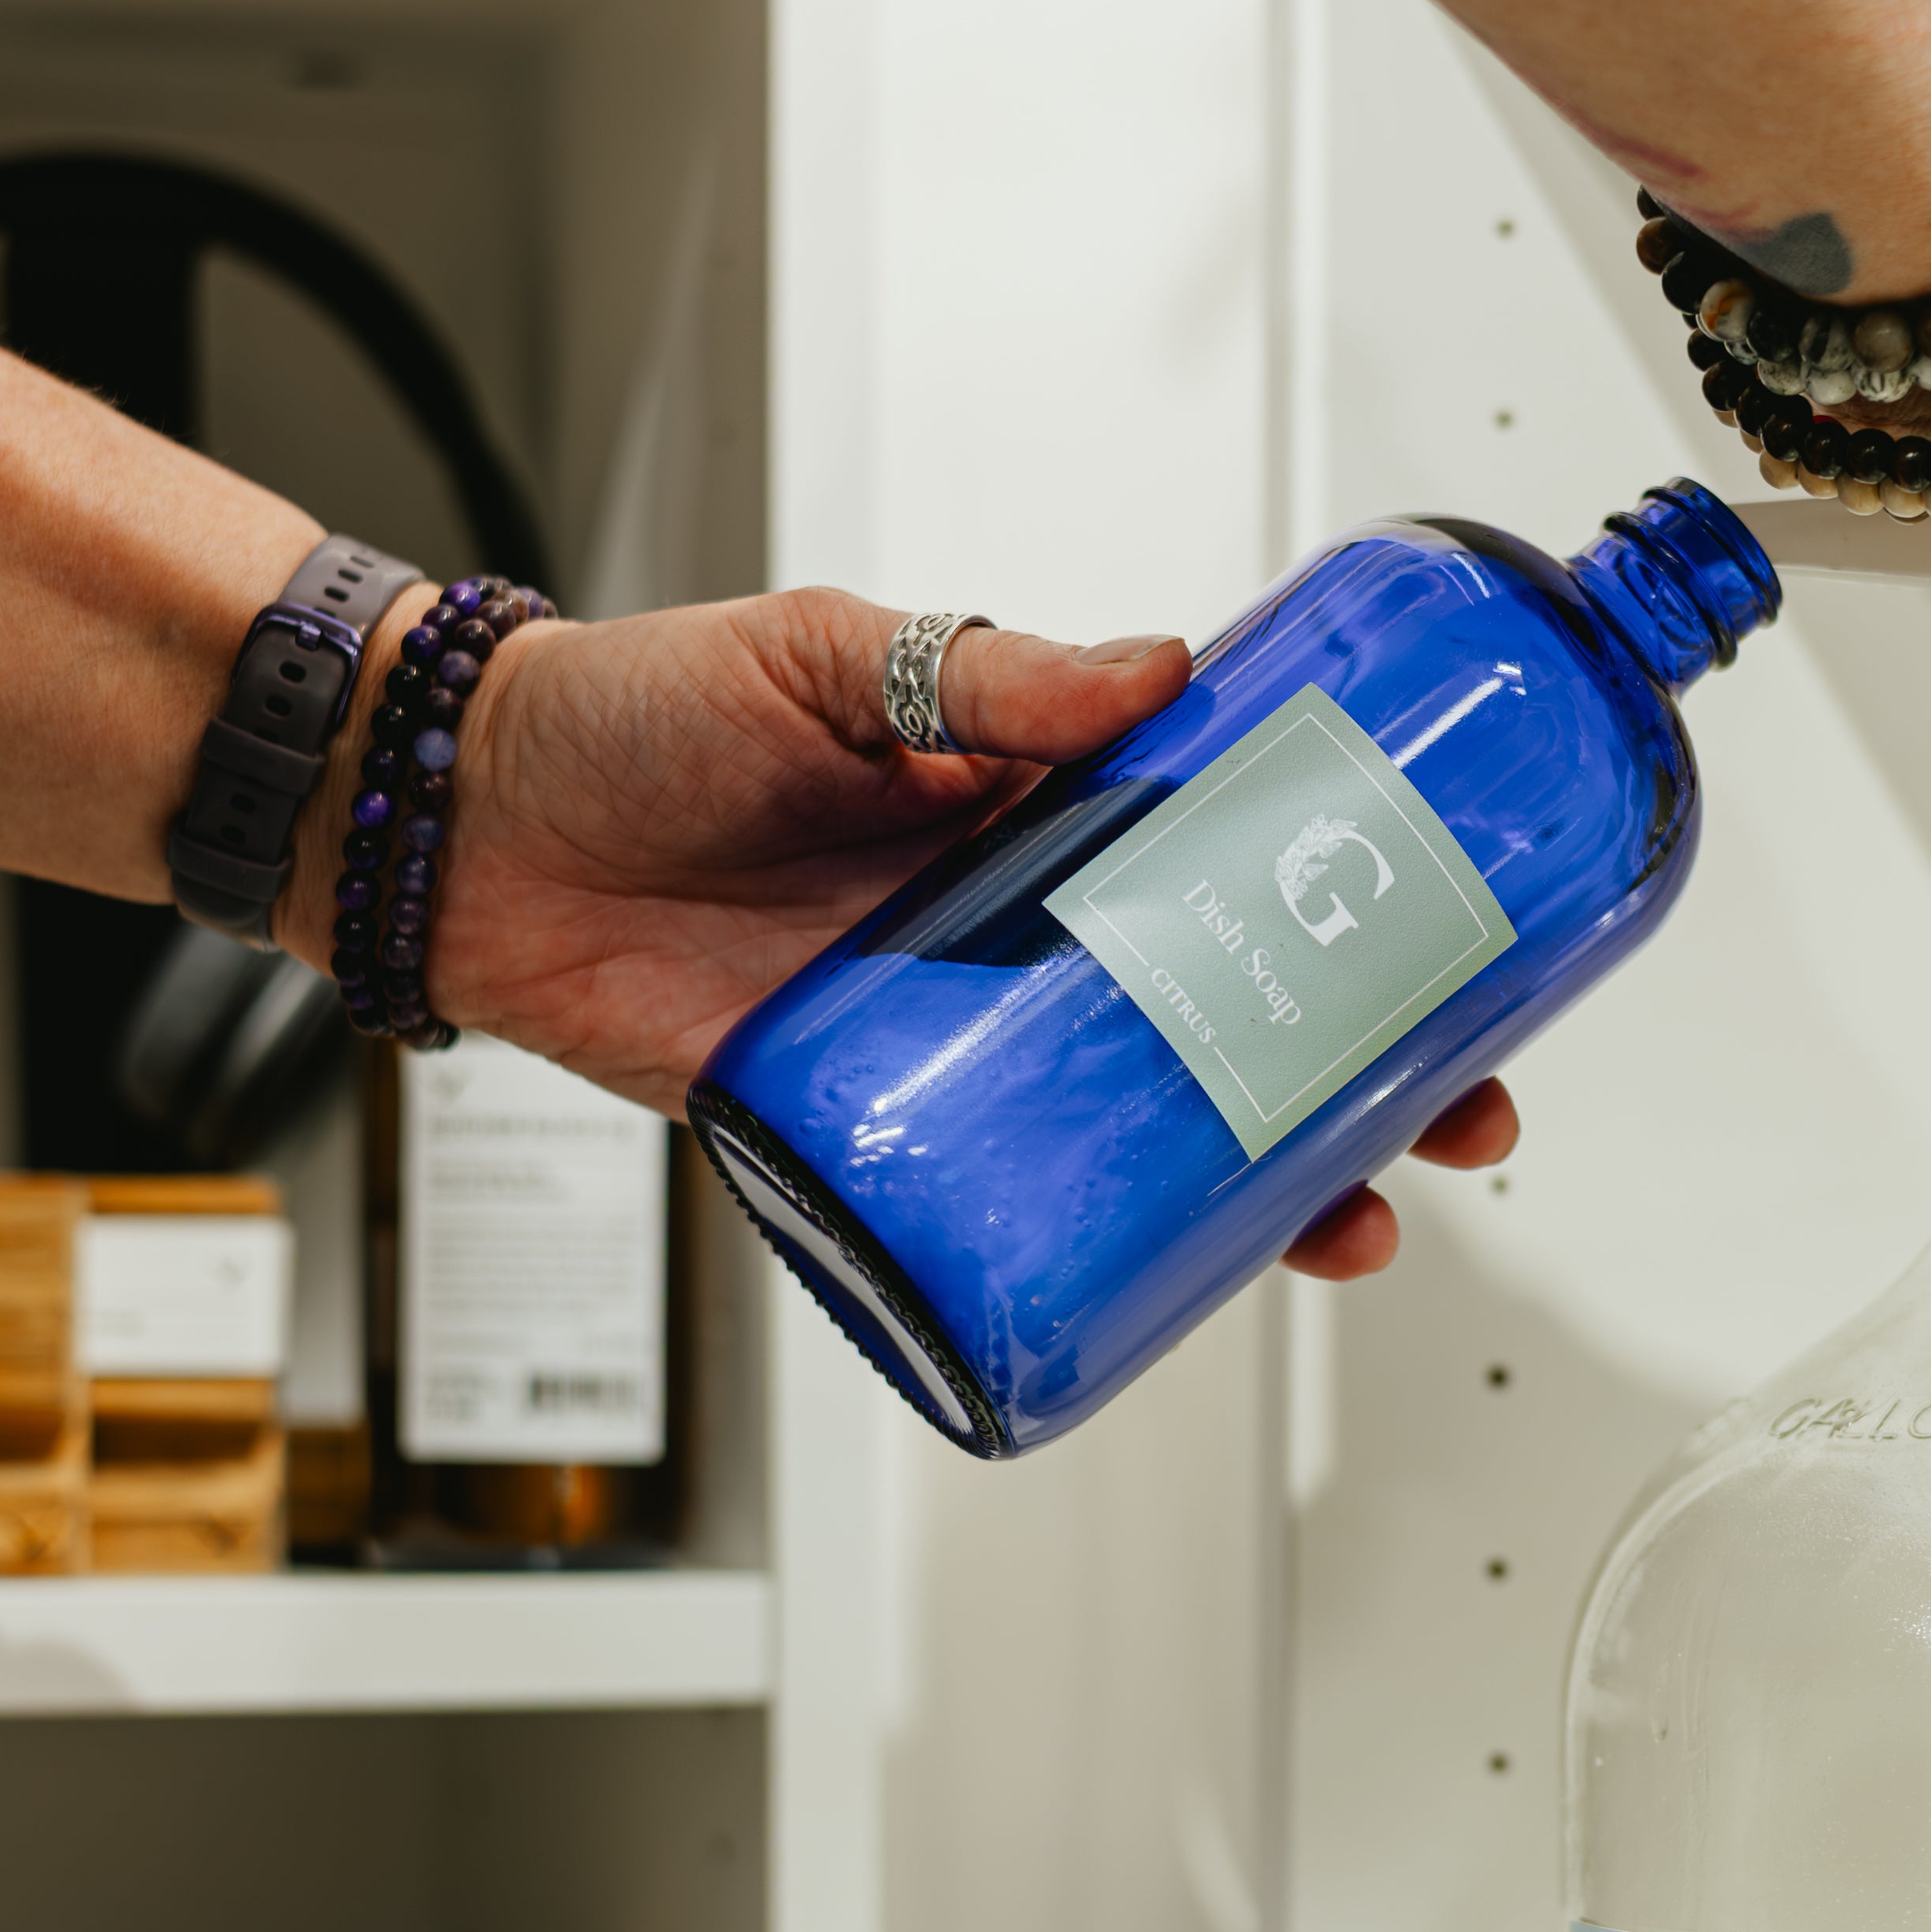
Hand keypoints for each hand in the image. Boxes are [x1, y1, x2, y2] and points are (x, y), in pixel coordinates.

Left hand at [299, 587, 1517, 1284]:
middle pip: (1226, 1012)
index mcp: (1030, 802)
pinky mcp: (868, 1127)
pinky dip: (1088, 1244)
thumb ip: (990, 675)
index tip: (1465, 928)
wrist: (465, 826)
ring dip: (1258, 1179)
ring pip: (1141, 1122)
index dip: (1354, 897)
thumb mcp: (830, 658)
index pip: (1232, 853)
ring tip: (1345, 1218)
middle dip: (1357, 1072)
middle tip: (1452, 1115)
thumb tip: (1158, 671)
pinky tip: (1173, 1273)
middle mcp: (1012, 928)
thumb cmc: (633, 716)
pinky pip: (1000, 1200)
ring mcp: (950, 1036)